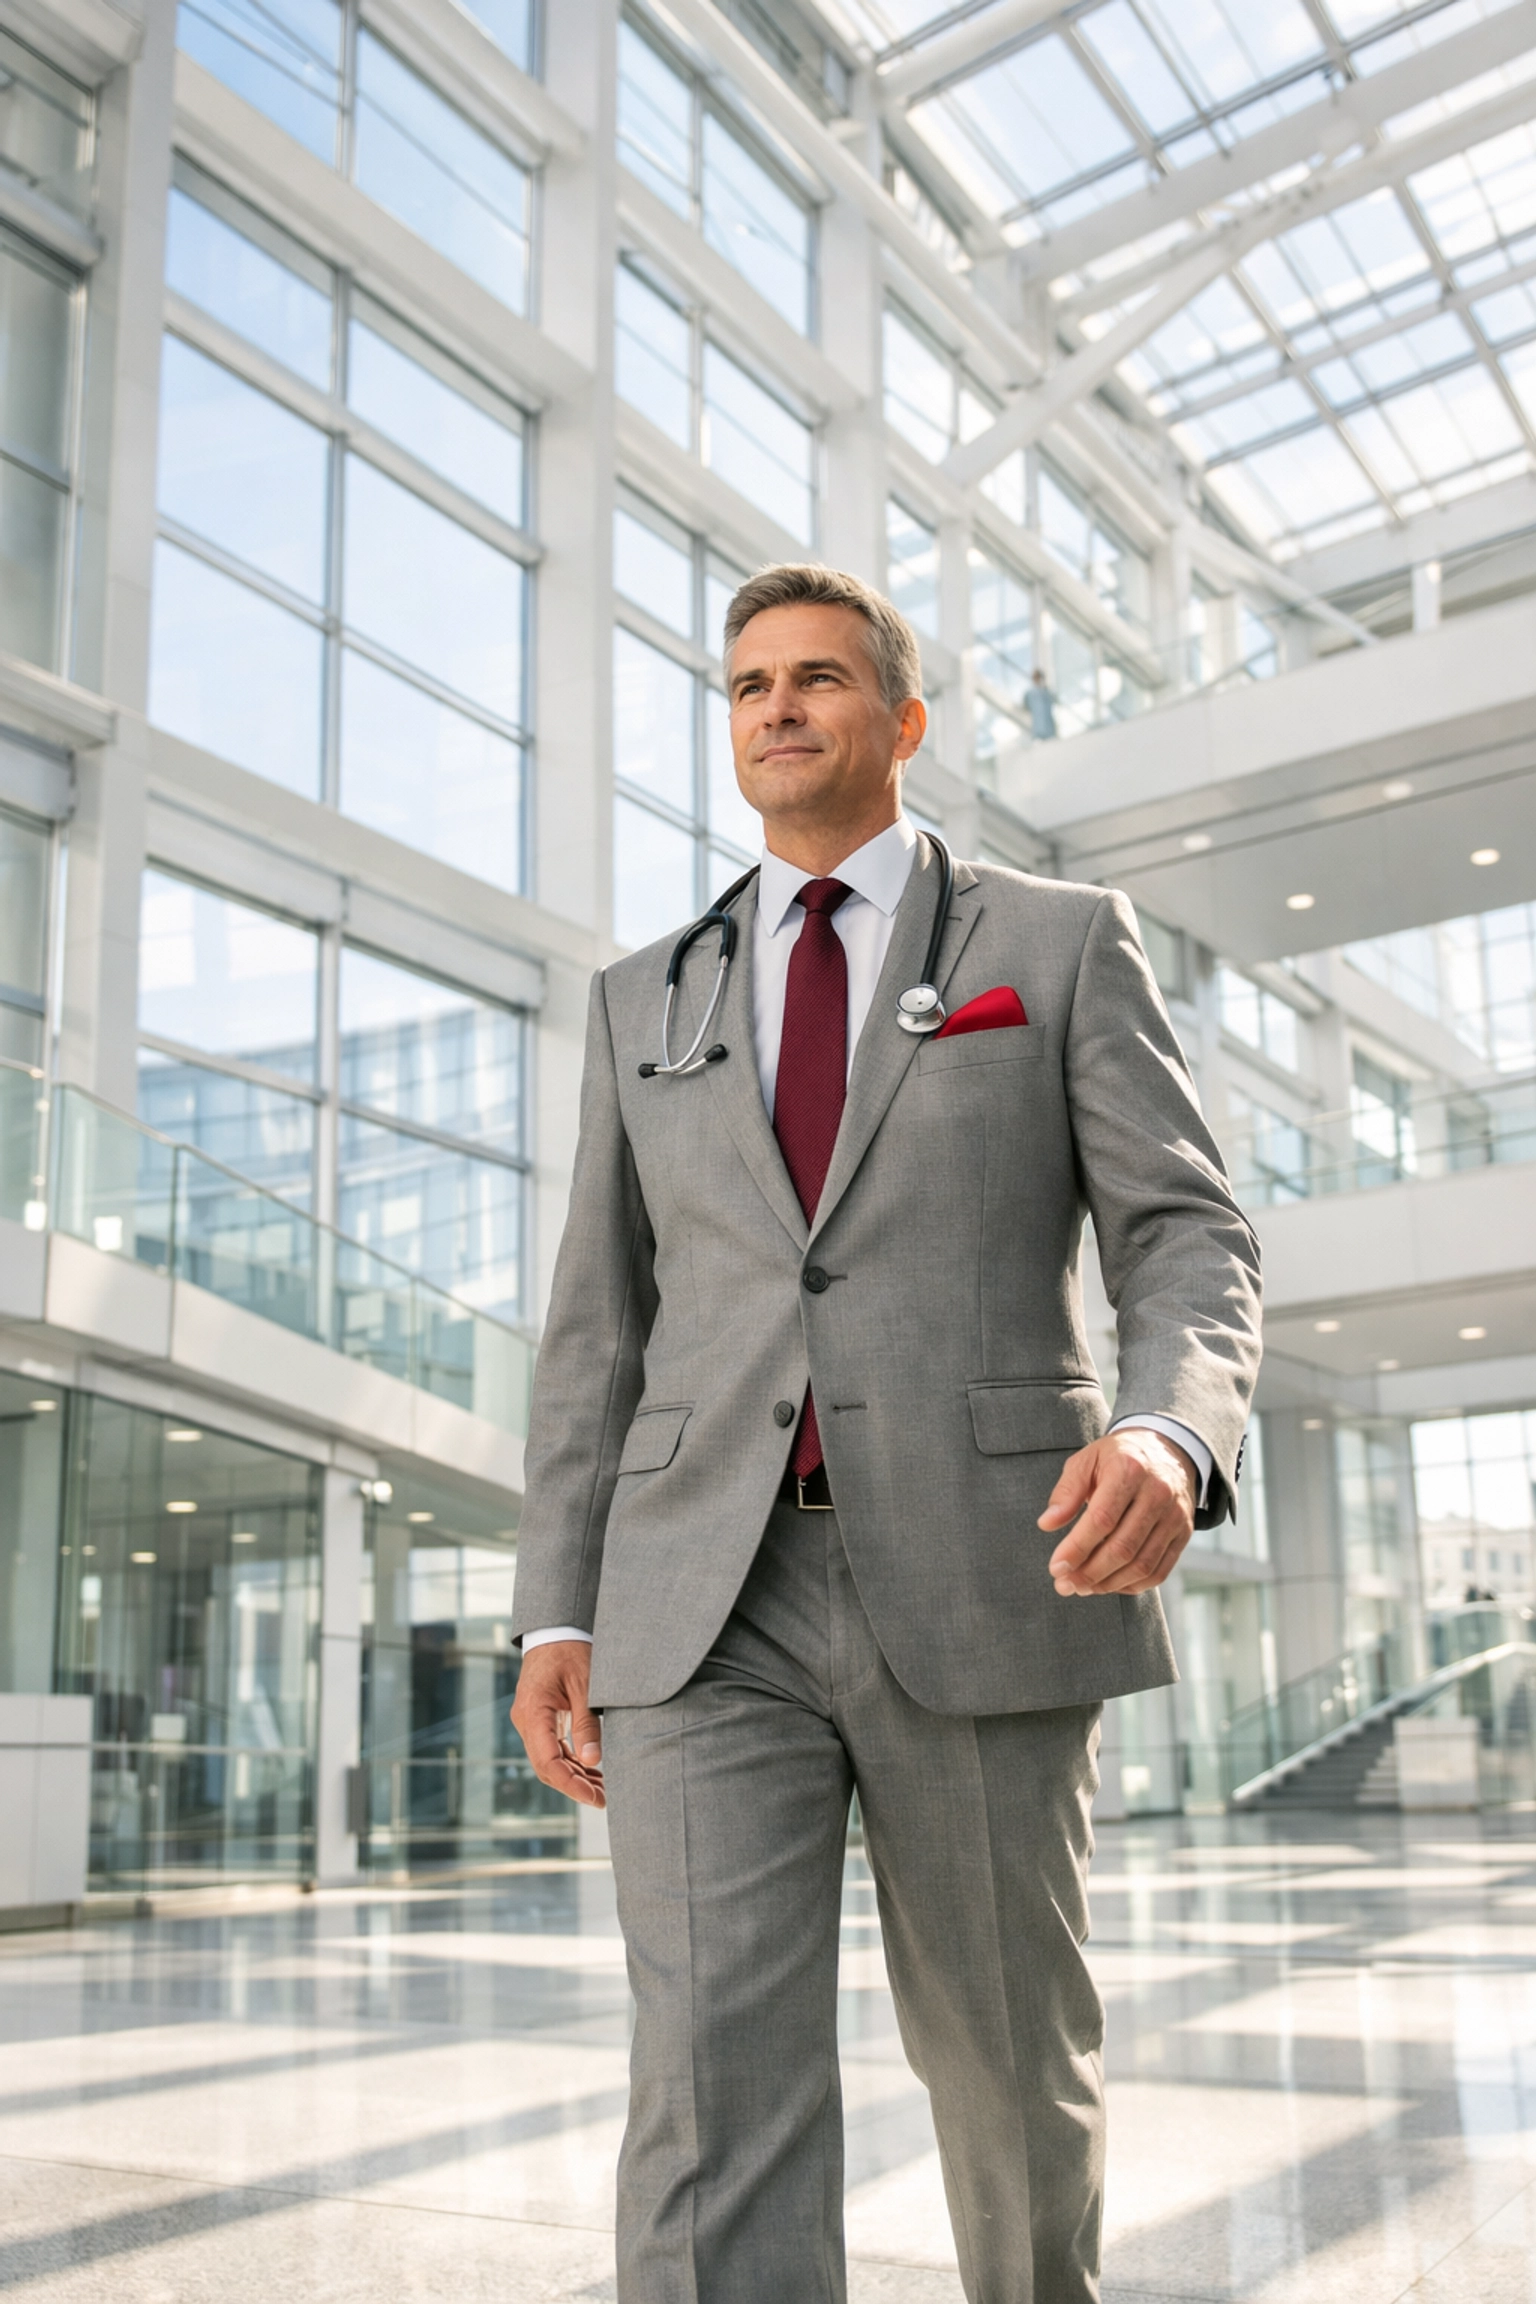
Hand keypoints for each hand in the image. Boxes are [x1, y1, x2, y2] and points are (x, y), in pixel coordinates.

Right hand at [511, 1641, 604, 1807]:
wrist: (555, 1628)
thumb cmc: (571, 1651)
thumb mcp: (586, 1685)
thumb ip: (587, 1723)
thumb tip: (593, 1761)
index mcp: (534, 1712)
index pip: (548, 1762)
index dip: (570, 1784)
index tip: (593, 1797)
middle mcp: (526, 1720)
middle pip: (546, 1767)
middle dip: (573, 1786)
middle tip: (603, 1799)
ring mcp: (529, 1720)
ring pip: (548, 1760)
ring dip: (573, 1776)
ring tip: (602, 1789)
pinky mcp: (538, 1718)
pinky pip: (550, 1747)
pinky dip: (569, 1760)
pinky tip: (590, 1770)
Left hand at [1039, 1429, 1196, 1596]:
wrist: (1166, 1449)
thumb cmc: (1118, 1458)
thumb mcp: (1087, 1460)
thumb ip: (1066, 1492)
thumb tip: (1047, 1524)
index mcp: (1129, 1470)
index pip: (1102, 1519)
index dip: (1077, 1548)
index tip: (1056, 1567)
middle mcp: (1157, 1493)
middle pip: (1123, 1547)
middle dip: (1089, 1573)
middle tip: (1065, 1584)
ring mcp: (1175, 1515)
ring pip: (1142, 1564)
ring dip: (1108, 1584)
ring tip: (1082, 1587)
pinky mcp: (1184, 1533)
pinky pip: (1159, 1571)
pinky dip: (1132, 1585)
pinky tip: (1108, 1584)